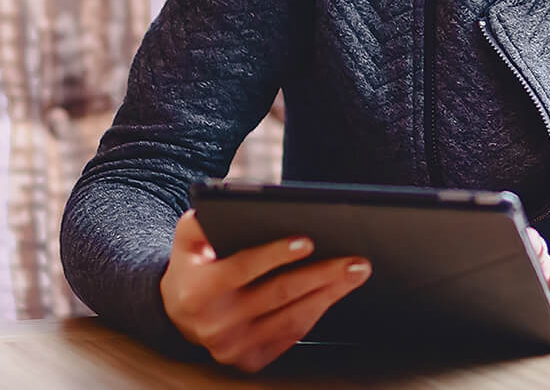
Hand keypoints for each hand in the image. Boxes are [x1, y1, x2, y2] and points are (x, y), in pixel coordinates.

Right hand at [160, 209, 370, 372]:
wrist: (179, 312)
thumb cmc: (195, 262)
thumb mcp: (188, 236)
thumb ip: (200, 219)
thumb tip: (227, 202)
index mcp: (199, 291)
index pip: (244, 268)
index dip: (277, 254)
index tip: (310, 240)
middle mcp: (214, 325)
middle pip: (278, 294)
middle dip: (322, 274)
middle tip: (356, 259)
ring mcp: (233, 348)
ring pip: (291, 317)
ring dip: (329, 293)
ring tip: (356, 271)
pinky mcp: (250, 360)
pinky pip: (292, 334)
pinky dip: (317, 310)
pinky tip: (336, 290)